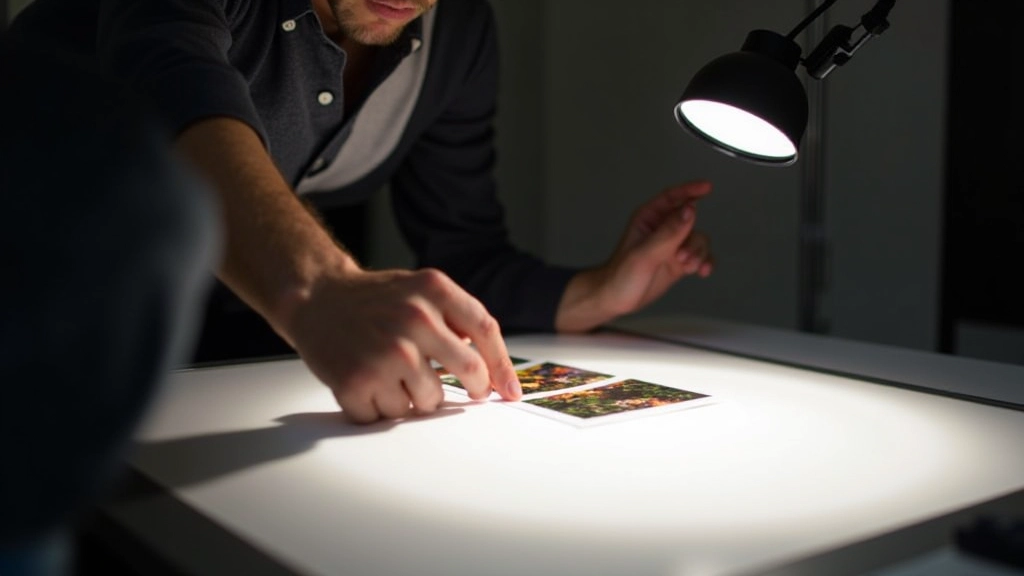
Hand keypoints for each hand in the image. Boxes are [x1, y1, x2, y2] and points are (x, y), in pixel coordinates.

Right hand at [280, 267, 521, 422]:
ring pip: (428, 402)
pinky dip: (382, 408)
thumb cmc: (374, 300)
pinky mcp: (356, 382)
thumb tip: (495, 368)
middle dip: (472, 388)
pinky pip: (388, 416)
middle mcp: (412, 319)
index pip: (485, 331)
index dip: (503, 366)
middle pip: (469, 372)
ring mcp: (384, 353)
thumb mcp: (421, 289)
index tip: (510, 391)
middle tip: (468, 392)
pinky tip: (370, 384)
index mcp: (432, 290)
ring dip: (417, 399)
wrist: (315, 298)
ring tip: (395, 376)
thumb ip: (458, 317)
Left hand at [556, 180, 713, 332]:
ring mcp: (672, 245)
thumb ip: (669, 233)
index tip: (707, 187)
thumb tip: (690, 210)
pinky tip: (702, 271)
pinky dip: (705, 262)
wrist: (616, 300)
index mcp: (648, 218)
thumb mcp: (645, 253)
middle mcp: (662, 229)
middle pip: (690, 222)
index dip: (690, 190)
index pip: (672, 197)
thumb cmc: (621, 275)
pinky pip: (701, 256)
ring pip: (698, 240)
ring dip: (697, 253)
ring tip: (686, 266)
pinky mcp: (680, 262)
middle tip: (681, 256)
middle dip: (692, 239)